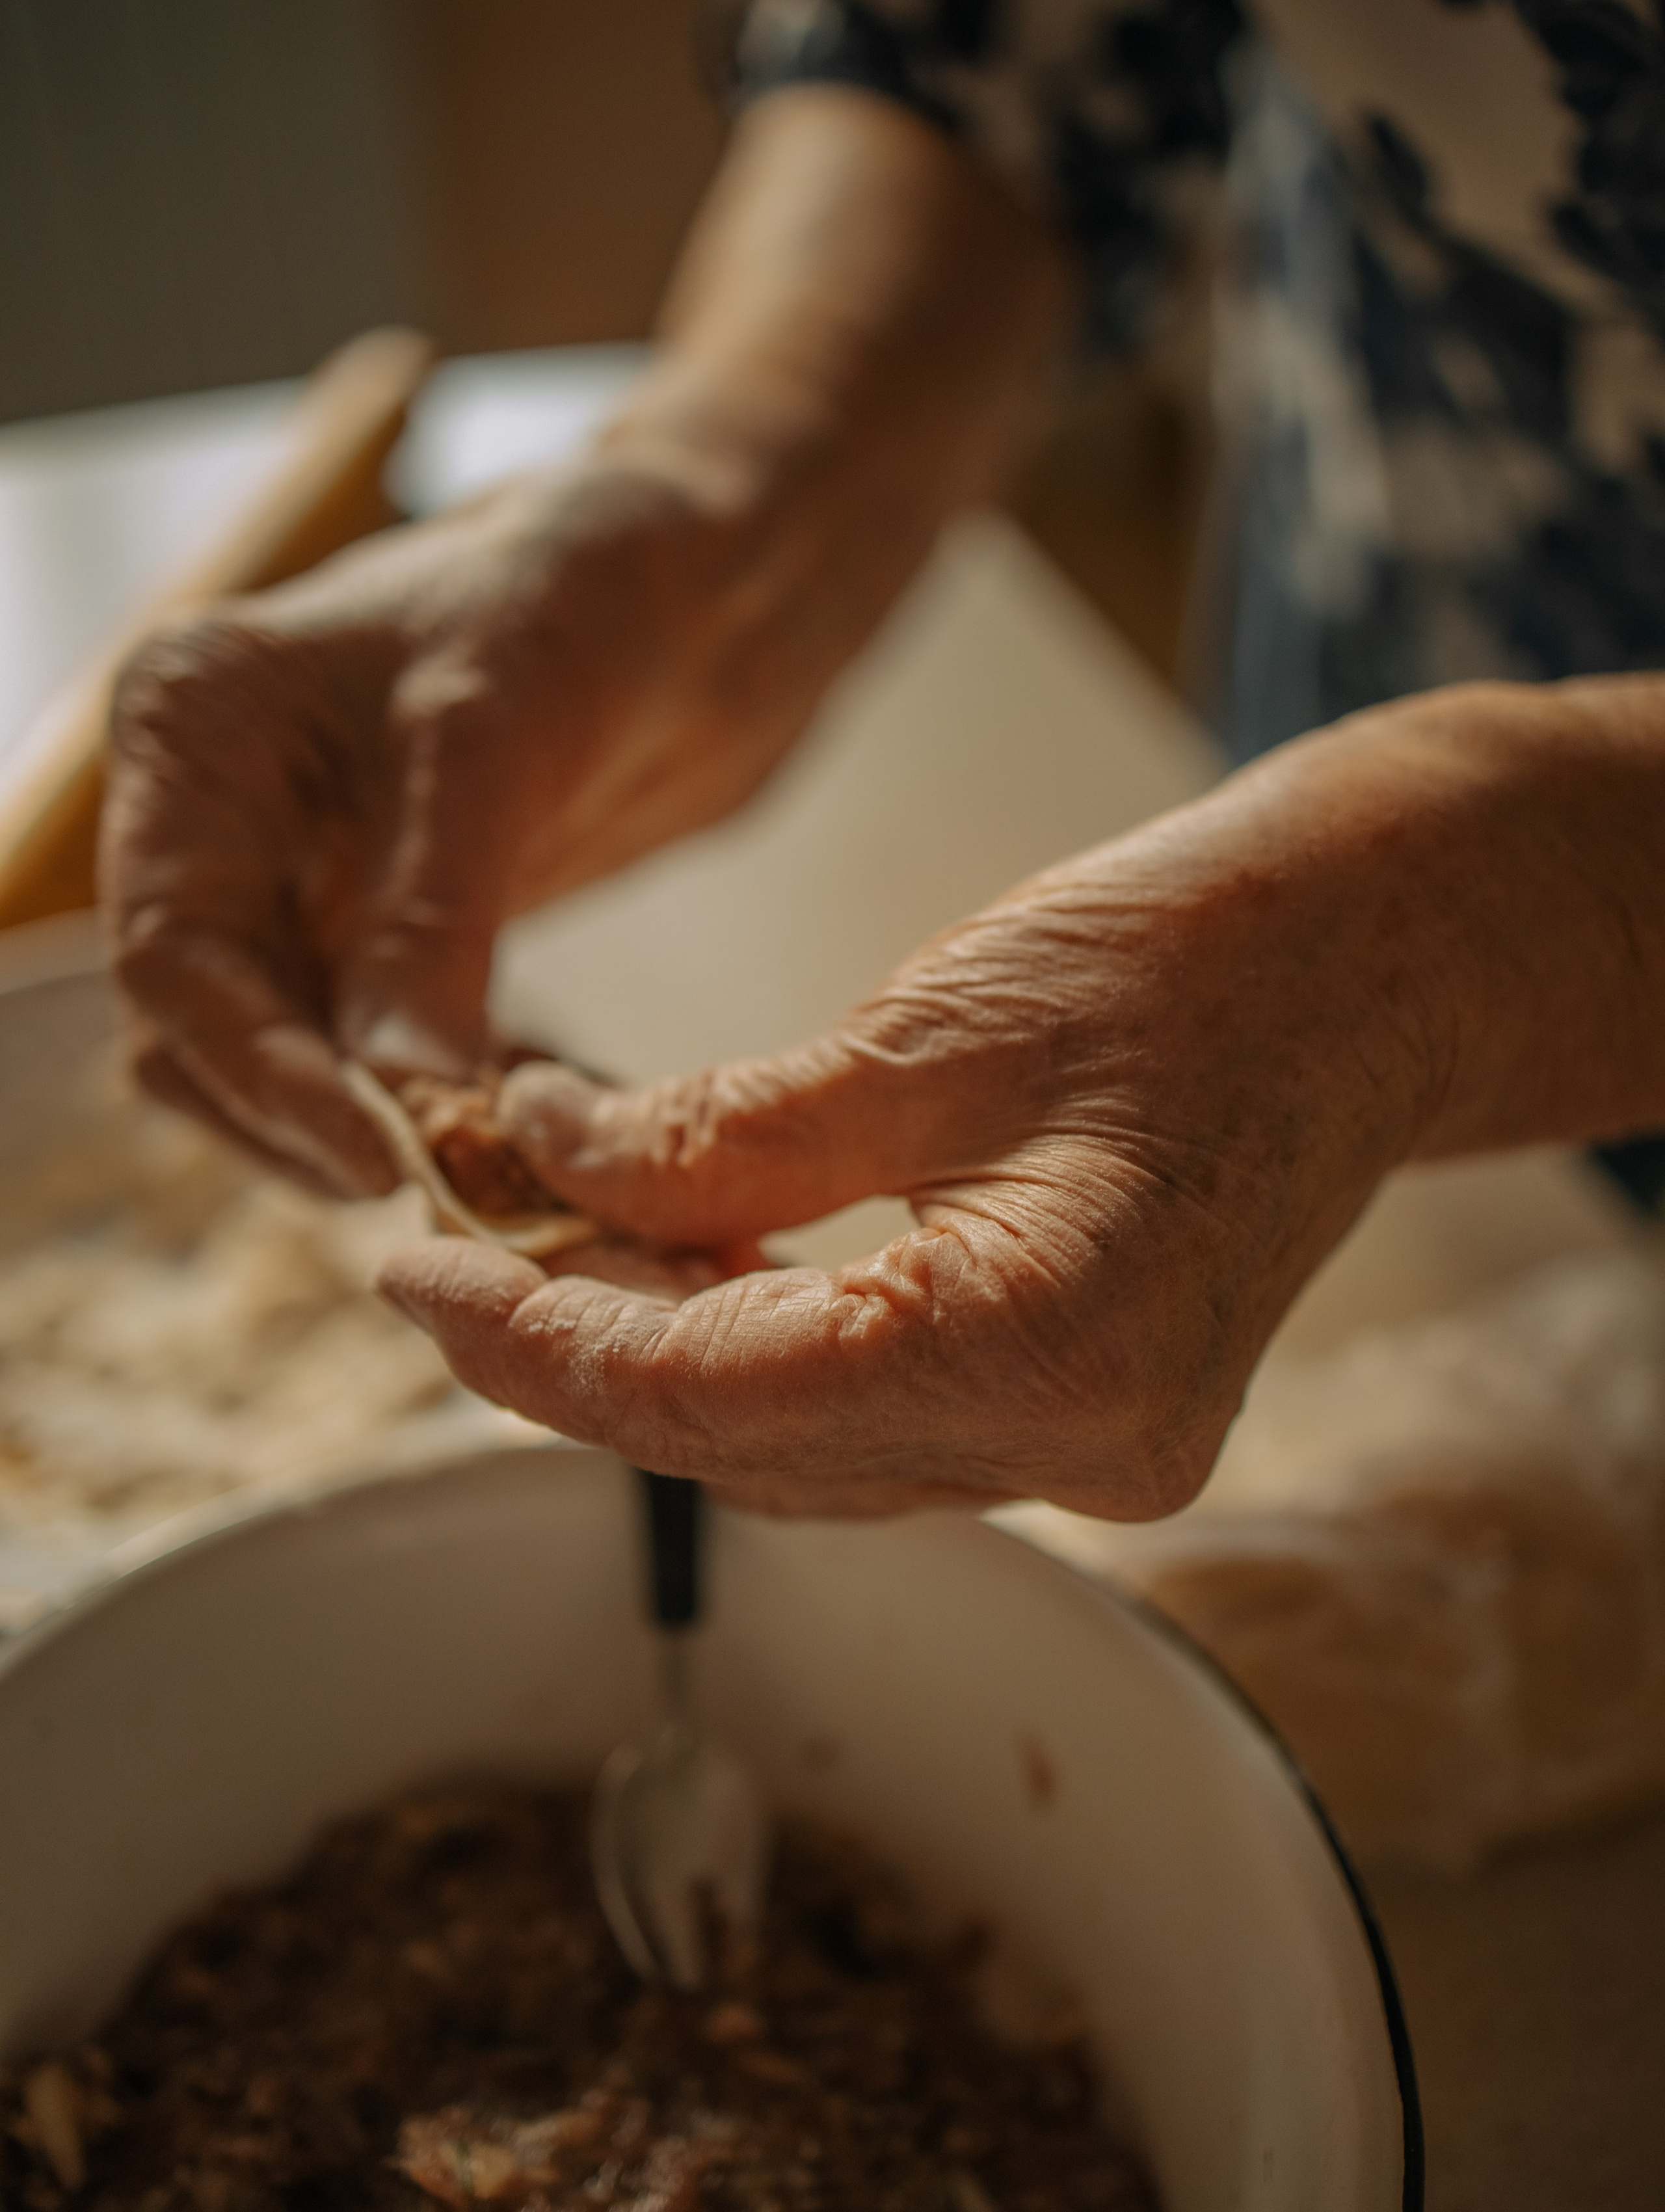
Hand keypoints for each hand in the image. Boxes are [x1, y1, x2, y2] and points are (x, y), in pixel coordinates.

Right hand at [102, 438, 910, 1195]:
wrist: (691, 583)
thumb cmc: (583, 597)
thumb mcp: (494, 747)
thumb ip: (433, 923)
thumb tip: (397, 1097)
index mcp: (196, 730)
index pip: (171, 950)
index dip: (260, 1070)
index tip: (373, 1154)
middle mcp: (221, 812)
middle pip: (202, 1026)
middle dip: (303, 1116)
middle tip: (437, 1177)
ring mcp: (297, 874)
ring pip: (277, 1057)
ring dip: (364, 1125)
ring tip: (483, 1161)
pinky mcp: (379, 924)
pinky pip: (365, 1049)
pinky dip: (426, 1100)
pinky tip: (514, 1123)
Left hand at [376, 720, 1465, 1518]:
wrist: (1379, 966)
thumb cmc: (1201, 956)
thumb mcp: (933, 1026)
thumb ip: (727, 1132)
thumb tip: (549, 1168)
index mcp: (1048, 1352)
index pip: (714, 1397)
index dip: (534, 1344)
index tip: (406, 1273)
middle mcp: (1076, 1451)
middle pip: (743, 1445)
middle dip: (578, 1351)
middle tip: (456, 1240)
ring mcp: (1091, 1456)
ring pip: (800, 1449)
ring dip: (665, 1353)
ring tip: (556, 1237)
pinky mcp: (1085, 1420)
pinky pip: (873, 1421)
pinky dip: (763, 1351)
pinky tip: (694, 1262)